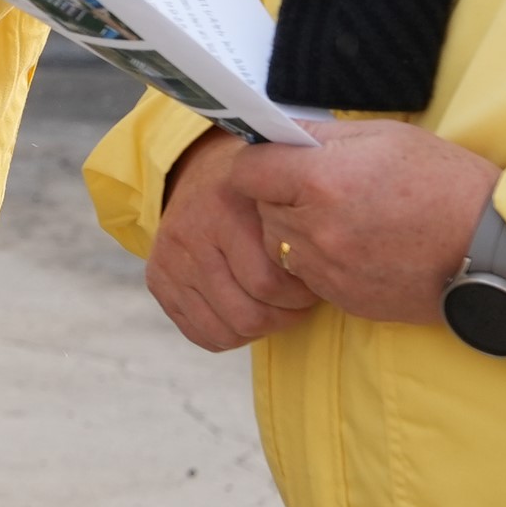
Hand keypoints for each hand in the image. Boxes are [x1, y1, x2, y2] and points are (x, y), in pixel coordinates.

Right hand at [147, 129, 319, 350]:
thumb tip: (348, 253)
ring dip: (258, 328)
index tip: (313, 283)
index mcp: (224, 207)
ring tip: (273, 307)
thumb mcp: (286, 186)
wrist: (200, 172)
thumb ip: (309, 212)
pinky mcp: (157, 279)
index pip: (268, 284)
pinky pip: (201, 334)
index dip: (300, 296)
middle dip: (282, 317)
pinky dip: (230, 334)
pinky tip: (244, 308)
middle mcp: (189, 232)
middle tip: (297, 301)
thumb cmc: (261, 190)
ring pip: (224, 330)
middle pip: (247, 315)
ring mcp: (169, 258)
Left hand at [229, 118, 499, 324]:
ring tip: (344, 218)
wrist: (497, 249)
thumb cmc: (445, 183)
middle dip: (281, 195)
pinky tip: (360, 246)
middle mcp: (318, 230)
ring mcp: (330, 271)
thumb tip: (276, 132)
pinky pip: (308, 276)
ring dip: (298, 230)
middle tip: (321, 188)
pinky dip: (321, 261)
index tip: (275, 159)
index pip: (248, 171)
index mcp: (322, 181)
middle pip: (262, 209)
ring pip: (281, 245)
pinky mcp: (345, 300)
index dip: (258, 161)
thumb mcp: (384, 138)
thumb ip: (320, 136)